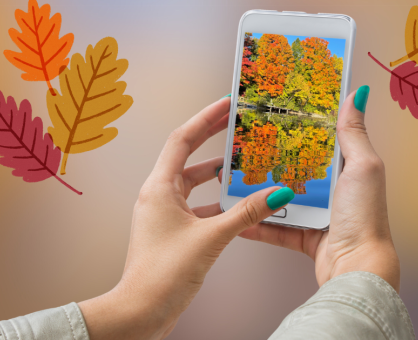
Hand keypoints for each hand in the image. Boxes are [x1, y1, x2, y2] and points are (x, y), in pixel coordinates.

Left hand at [79, 96, 295, 339]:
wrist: (140, 312)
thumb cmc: (162, 274)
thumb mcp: (212, 237)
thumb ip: (247, 212)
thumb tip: (276, 193)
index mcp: (159, 188)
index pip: (183, 140)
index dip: (205, 119)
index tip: (226, 104)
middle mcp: (158, 196)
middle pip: (188, 157)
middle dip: (213, 140)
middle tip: (236, 124)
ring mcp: (163, 215)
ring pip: (193, 184)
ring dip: (217, 175)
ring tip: (243, 164)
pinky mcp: (171, 233)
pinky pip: (197, 207)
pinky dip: (217, 202)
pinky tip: (237, 205)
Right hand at [199, 86, 399, 291]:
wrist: (355, 269)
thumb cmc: (365, 217)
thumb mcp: (362, 167)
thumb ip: (354, 133)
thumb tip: (358, 94)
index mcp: (351, 168)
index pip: (325, 138)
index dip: (305, 121)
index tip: (282, 105)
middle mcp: (336, 189)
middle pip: (299, 165)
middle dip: (274, 153)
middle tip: (247, 138)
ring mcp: (321, 213)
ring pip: (283, 195)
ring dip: (260, 188)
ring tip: (233, 174)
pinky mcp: (305, 236)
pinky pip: (276, 226)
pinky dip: (258, 223)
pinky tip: (238, 215)